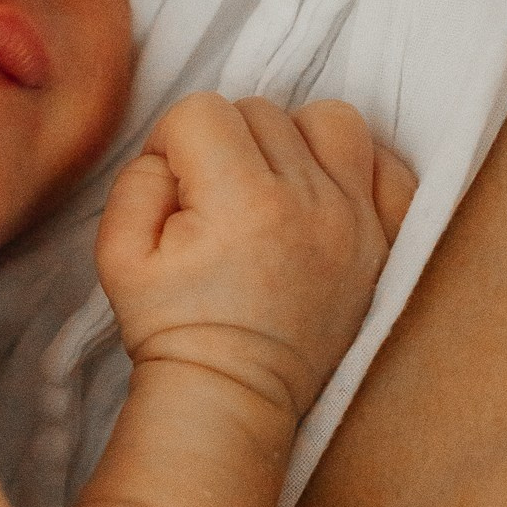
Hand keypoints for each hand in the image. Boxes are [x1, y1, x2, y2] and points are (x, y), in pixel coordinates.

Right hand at [96, 93, 415, 429]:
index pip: (203, 110)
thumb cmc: (173, 328)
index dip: (173, 141)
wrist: (232, 395)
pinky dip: (359, 168)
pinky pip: (390, 168)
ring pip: (331, 120)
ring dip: (294, 139)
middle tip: (213, 199)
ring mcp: (355, 221)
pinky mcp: (383, 244)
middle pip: (263, 111)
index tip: (174, 189)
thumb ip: (137, 179)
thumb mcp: (116, 255)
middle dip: (225, 142)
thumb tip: (174, 150)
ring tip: (271, 184)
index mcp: (240, 201)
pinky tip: (325, 192)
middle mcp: (308, 202)